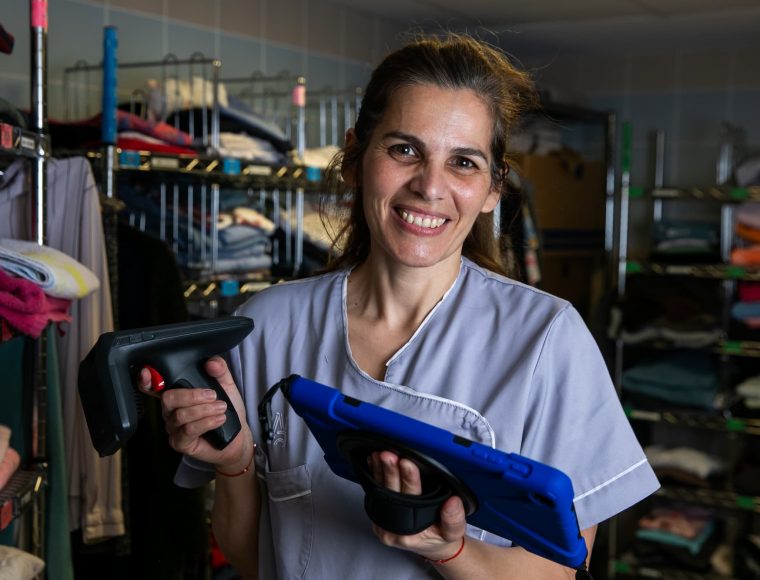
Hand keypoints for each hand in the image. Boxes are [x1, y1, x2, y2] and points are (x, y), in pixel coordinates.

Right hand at [137, 355, 253, 472]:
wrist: (237, 437)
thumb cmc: (226, 410)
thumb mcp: (226, 385)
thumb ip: (220, 370)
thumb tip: (211, 363)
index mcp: (177, 394)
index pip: (154, 387)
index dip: (146, 380)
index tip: (146, 372)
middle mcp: (170, 411)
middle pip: (168, 399)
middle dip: (191, 395)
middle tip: (213, 395)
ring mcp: (173, 428)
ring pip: (181, 415)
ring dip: (204, 410)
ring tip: (222, 408)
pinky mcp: (180, 443)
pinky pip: (189, 430)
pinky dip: (206, 422)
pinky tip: (219, 419)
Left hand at [368, 450, 466, 560]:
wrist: (430, 545)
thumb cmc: (440, 538)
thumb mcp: (453, 533)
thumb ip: (454, 519)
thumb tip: (453, 502)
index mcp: (409, 534)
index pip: (409, 501)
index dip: (409, 481)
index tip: (408, 464)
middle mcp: (391, 529)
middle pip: (390, 494)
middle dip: (390, 472)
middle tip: (389, 455)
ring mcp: (381, 521)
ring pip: (379, 491)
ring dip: (379, 470)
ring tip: (380, 455)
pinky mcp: (378, 513)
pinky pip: (375, 492)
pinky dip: (374, 474)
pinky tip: (375, 462)